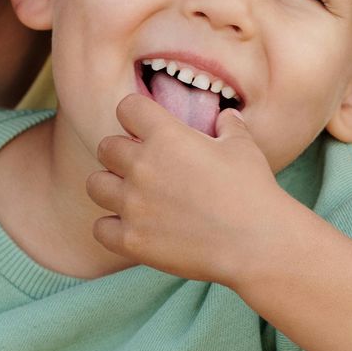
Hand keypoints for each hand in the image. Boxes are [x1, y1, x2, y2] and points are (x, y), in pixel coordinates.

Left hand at [86, 95, 313, 284]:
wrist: (256, 243)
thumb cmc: (252, 191)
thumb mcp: (243, 147)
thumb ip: (229, 126)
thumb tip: (226, 117)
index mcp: (166, 135)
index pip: (127, 107)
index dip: (136, 116)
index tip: (147, 129)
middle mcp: (142, 166)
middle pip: (106, 147)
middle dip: (121, 153)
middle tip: (143, 167)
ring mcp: (133, 205)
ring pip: (95, 185)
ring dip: (111, 187)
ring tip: (133, 196)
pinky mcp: (132, 240)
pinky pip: (100, 228)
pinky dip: (112, 227)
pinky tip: (134, 227)